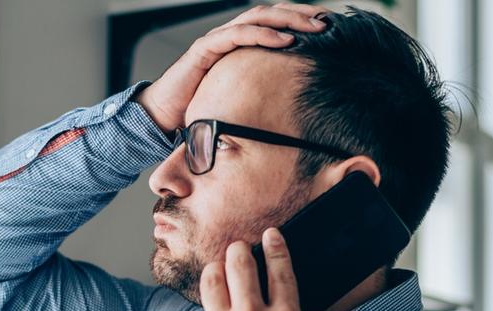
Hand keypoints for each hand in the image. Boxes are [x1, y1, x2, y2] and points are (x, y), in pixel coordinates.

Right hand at [134, 3, 329, 133]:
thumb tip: (291, 104)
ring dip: (288, 20)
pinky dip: (263, 35)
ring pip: (257, 18)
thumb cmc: (200, 106)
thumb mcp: (239, 97)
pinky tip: (285, 40)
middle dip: (300, 14)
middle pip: (270, 14)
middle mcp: (230, 36)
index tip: (328, 26)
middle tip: (327, 21)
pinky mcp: (205, 49)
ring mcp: (217, 39)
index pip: (274, 23)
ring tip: (313, 27)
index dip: (300, 20)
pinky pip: (238, 35)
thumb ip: (260, 91)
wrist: (165, 114)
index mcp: (240, 45)